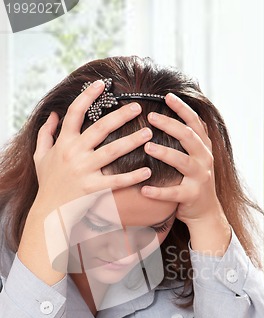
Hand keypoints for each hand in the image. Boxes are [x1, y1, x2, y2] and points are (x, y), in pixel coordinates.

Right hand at [33, 80, 151, 226]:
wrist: (48, 211)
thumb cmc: (48, 182)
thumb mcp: (40, 155)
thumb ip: (45, 133)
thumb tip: (52, 114)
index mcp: (63, 142)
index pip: (75, 112)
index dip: (88, 96)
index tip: (102, 84)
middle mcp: (74, 153)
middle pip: (100, 128)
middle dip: (121, 115)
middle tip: (138, 107)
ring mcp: (84, 170)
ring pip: (112, 151)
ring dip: (132, 141)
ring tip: (148, 133)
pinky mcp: (93, 188)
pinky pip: (116, 181)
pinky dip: (132, 176)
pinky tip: (148, 171)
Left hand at [141, 94, 230, 253]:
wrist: (206, 212)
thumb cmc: (194, 180)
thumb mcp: (196, 157)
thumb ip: (189, 138)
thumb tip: (173, 112)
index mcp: (203, 147)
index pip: (195, 123)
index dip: (182, 108)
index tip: (167, 96)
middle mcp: (204, 159)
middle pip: (188, 137)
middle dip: (170, 125)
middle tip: (151, 117)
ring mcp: (200, 177)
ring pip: (182, 162)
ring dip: (165, 153)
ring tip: (147, 146)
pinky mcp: (192, 195)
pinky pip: (174, 192)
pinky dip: (158, 192)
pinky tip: (144, 189)